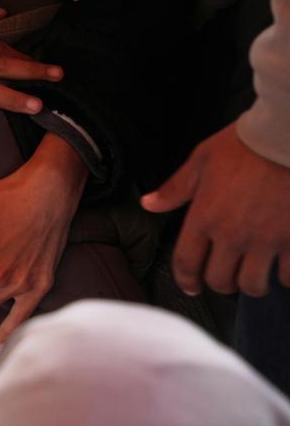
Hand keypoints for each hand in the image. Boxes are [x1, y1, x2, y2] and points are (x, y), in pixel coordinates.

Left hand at [143, 123, 289, 296]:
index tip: (191, 287)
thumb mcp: (200, 162)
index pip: (186, 262)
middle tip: (224, 278)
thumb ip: (175, 189)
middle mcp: (232, 235)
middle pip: (220, 280)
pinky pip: (288, 275)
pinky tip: (283, 268)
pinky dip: (285, 276)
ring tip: (254, 275)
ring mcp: (265, 241)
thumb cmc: (242, 146)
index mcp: (204, 218)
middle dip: (220, 284)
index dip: (186, 280)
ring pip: (254, 285)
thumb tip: (149, 204)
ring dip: (252, 284)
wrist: (284, 139)